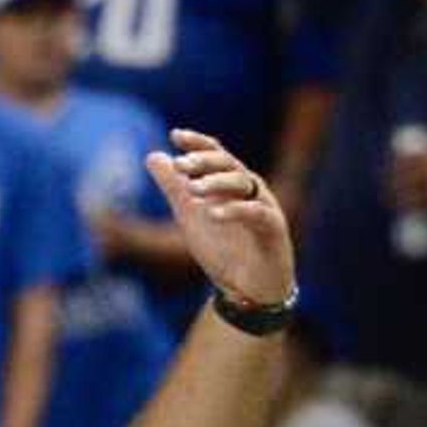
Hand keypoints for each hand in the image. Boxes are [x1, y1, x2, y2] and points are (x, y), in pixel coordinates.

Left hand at [145, 130, 293, 312]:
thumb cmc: (224, 249)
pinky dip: (235, 211)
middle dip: (205, 162)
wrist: (248, 291)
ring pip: (243, 184)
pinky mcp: (274, 230)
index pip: (216, 154)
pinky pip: (256, 214)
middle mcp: (251, 189)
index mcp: (232, 183)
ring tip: (192, 189)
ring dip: (217, 183)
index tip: (175, 135)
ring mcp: (264, 207)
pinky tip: (212, 213)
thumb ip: (174, 187)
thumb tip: (153, 156)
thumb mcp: (191, 214)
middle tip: (181, 164)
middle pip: (229, 165)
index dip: (198, 143)